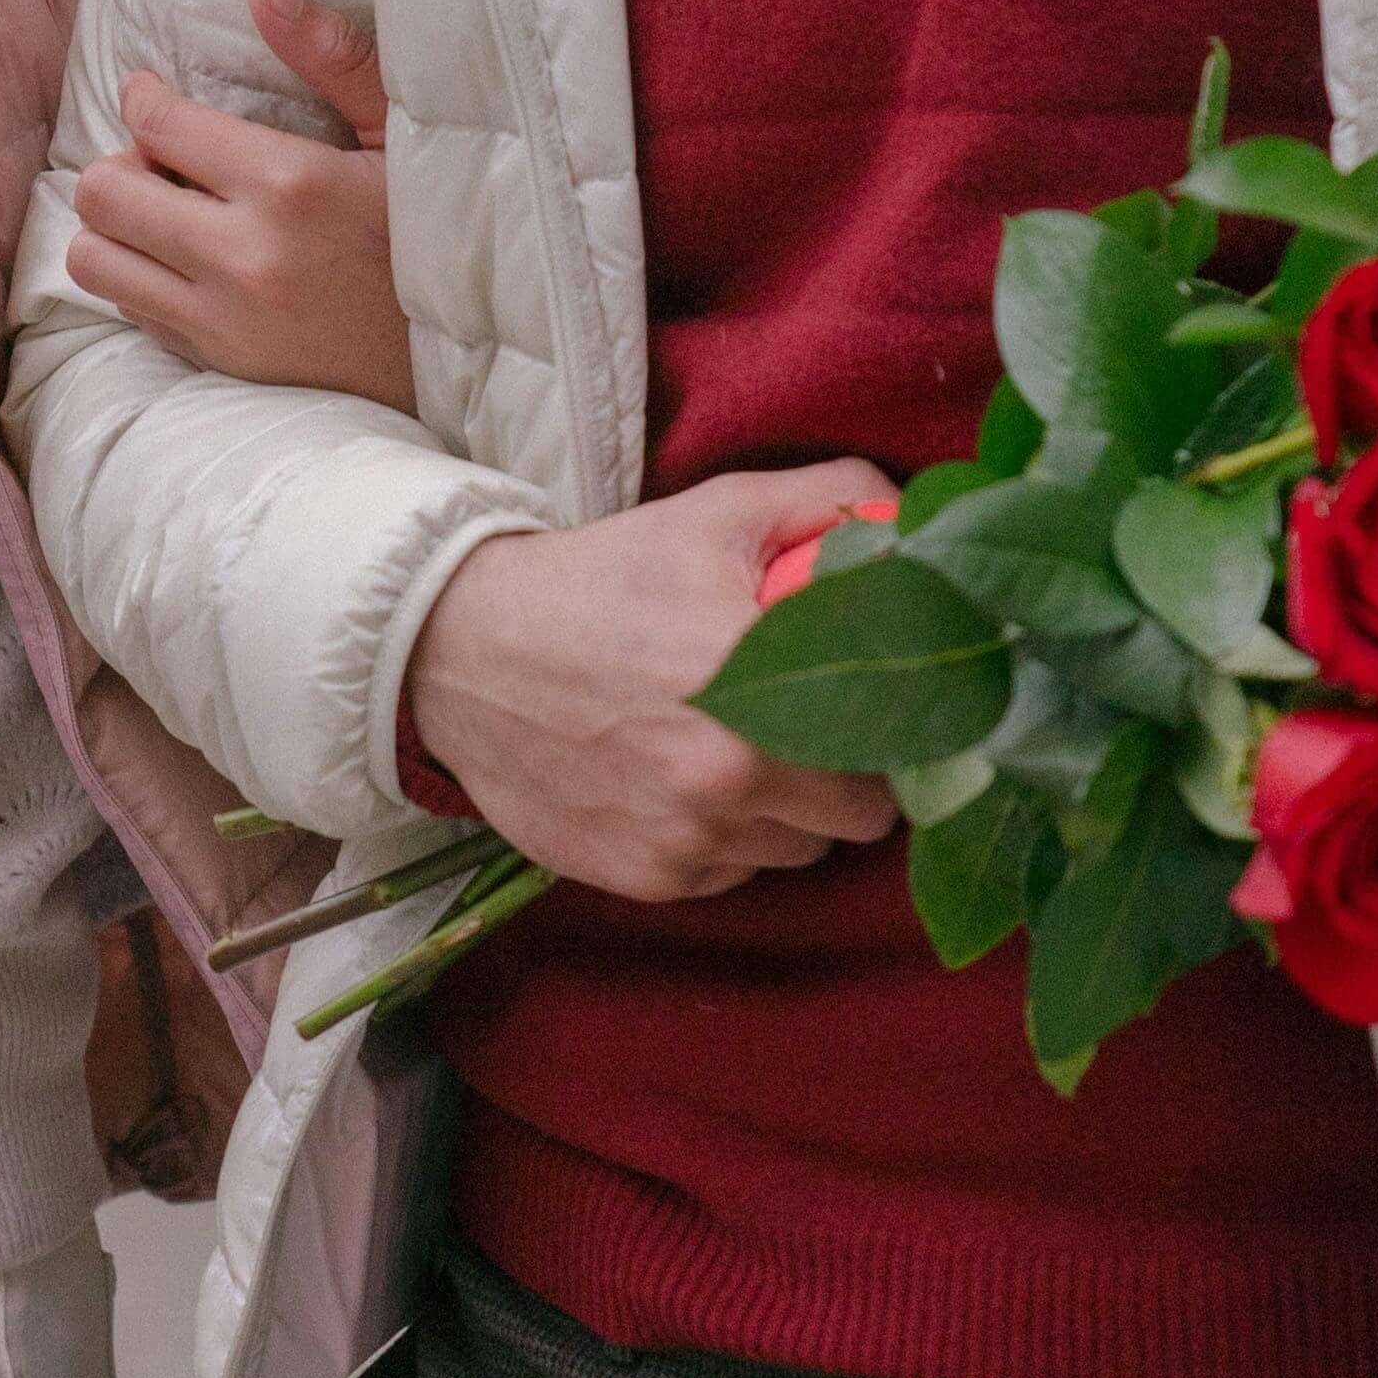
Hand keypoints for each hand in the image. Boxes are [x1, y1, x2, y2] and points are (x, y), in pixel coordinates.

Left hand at [62, 0, 409, 409]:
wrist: (460, 357)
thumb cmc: (434, 231)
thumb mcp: (399, 134)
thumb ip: (332, 56)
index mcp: (291, 184)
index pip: (160, 124)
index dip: (144, 97)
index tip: (153, 93)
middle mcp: (245, 255)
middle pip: (103, 192)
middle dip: (124, 161)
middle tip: (167, 161)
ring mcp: (226, 319)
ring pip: (94, 258)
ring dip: (118, 227)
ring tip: (169, 215)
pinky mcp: (219, 363)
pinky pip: (131, 309)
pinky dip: (144, 278)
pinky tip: (194, 264)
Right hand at [402, 461, 906, 901]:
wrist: (463, 651)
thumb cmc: (602, 578)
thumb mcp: (715, 513)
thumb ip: (832, 499)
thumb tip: (914, 512)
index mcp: (756, 685)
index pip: (895, 757)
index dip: (899, 736)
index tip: (879, 711)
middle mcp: (726, 779)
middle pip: (859, 821)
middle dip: (848, 778)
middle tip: (809, 729)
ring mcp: (685, 839)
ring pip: (796, 853)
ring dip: (785, 814)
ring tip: (737, 750)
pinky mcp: (646, 878)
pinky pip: (731, 876)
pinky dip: (723, 841)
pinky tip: (682, 781)